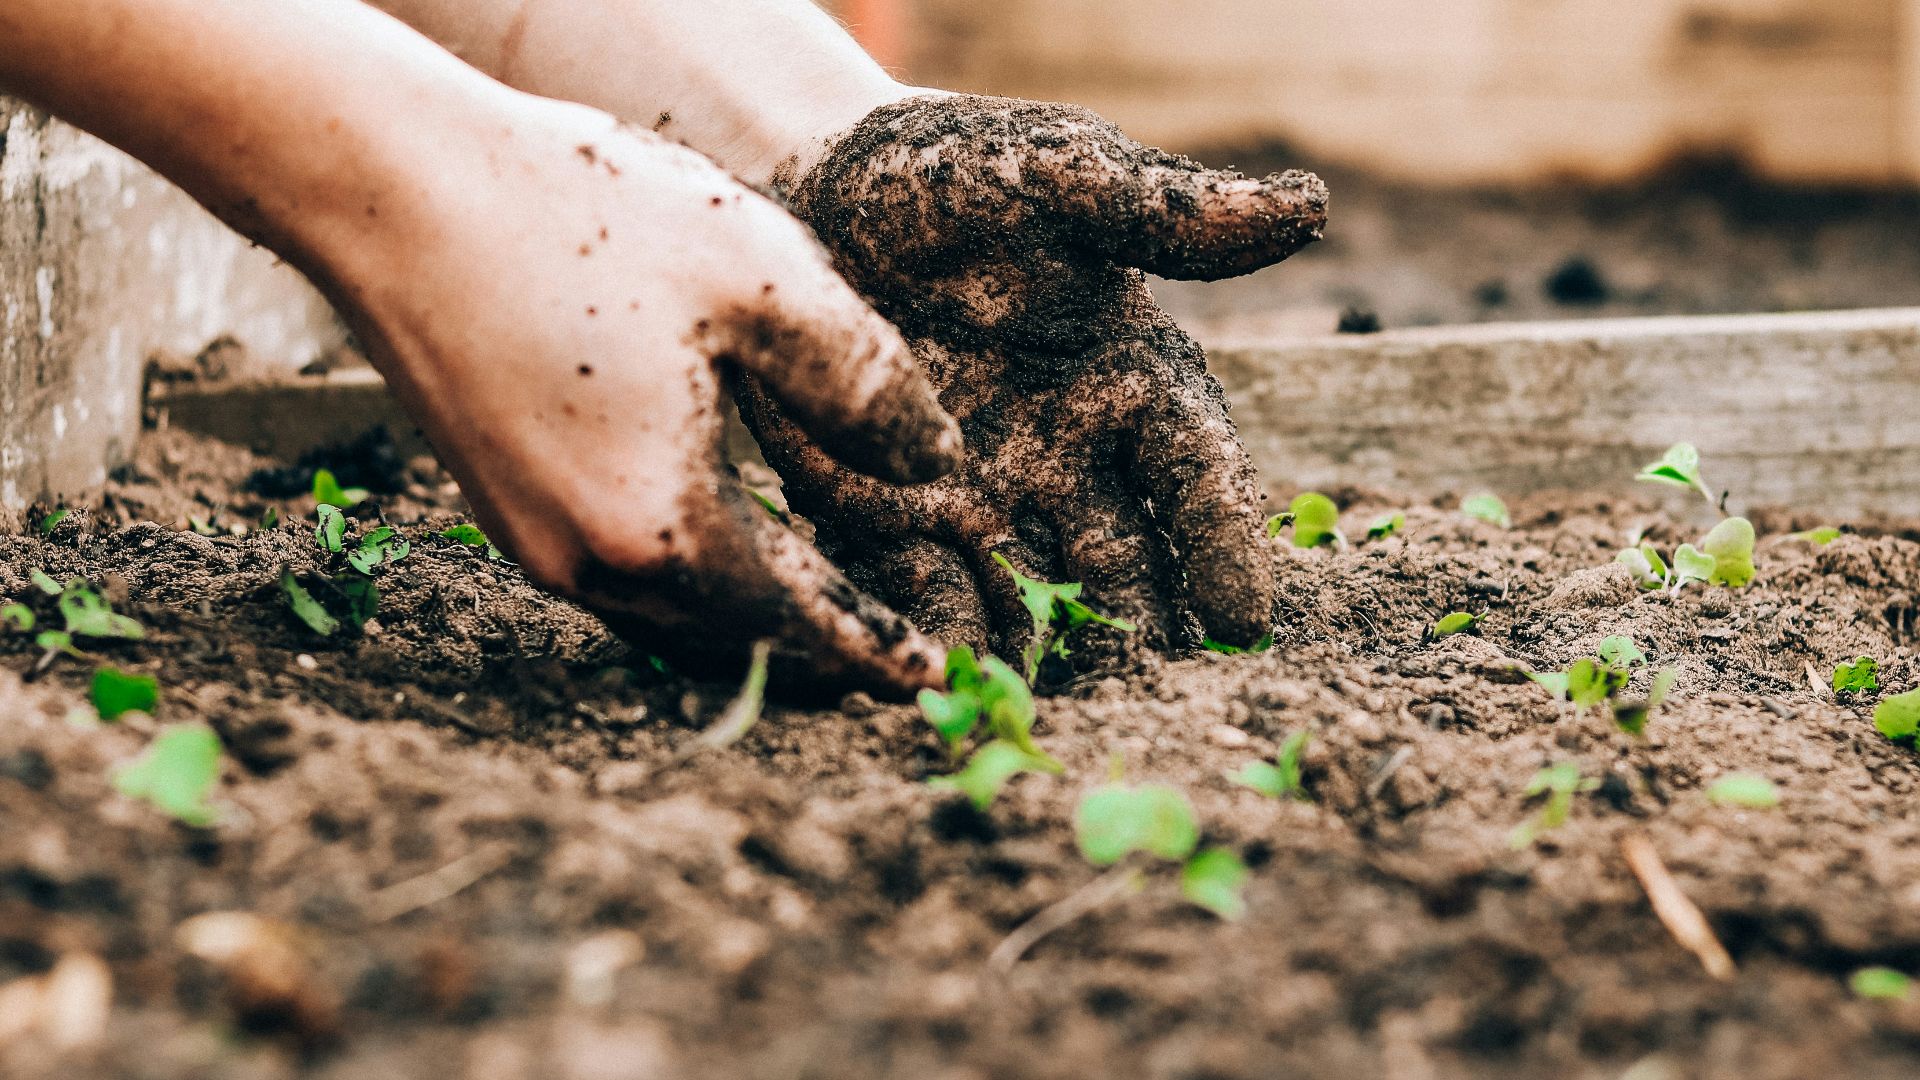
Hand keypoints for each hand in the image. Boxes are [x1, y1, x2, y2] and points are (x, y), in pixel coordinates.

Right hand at [307, 95, 961, 694]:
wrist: (392, 187)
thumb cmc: (582, 219)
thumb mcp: (763, 281)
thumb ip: (866, 385)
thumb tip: (937, 464)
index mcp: (663, 527)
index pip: (800, 622)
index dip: (875, 649)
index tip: (933, 679)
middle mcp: (589, 563)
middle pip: (734, 640)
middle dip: (819, 652)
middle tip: (892, 653)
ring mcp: (533, 542)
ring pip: (673, 619)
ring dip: (753, 622)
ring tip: (824, 606)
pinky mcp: (503, 506)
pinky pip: (623, 578)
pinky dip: (693, 581)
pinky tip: (728, 540)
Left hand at [737, 94, 1326, 666]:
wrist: (816, 188)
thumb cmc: (955, 174)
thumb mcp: (1058, 176)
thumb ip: (1163, 211)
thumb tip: (1308, 207)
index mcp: (1132, 382)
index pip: (1196, 474)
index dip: (1224, 542)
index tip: (1245, 619)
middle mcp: (1070, 458)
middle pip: (1125, 563)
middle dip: (1142, 632)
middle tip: (1157, 701)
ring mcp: (983, 497)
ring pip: (1033, 597)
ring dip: (1047, 657)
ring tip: (1055, 716)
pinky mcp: (891, 517)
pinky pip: (924, 591)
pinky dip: (940, 637)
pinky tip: (946, 683)